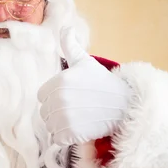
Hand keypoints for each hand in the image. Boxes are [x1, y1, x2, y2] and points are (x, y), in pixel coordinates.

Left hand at [38, 27, 132, 145]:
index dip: (53, 98)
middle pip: (45, 112)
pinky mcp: (73, 133)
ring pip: (51, 126)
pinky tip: (79, 130)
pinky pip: (58, 139)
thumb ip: (70, 45)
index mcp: (60, 81)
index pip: (42, 96)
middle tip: (78, 109)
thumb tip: (66, 27)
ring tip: (79, 119)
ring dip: (61, 126)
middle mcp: (60, 99)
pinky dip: (66, 138)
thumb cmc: (103, 83)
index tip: (70, 97)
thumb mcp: (85, 62)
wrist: (126, 105)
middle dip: (57, 112)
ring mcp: (66, 117)